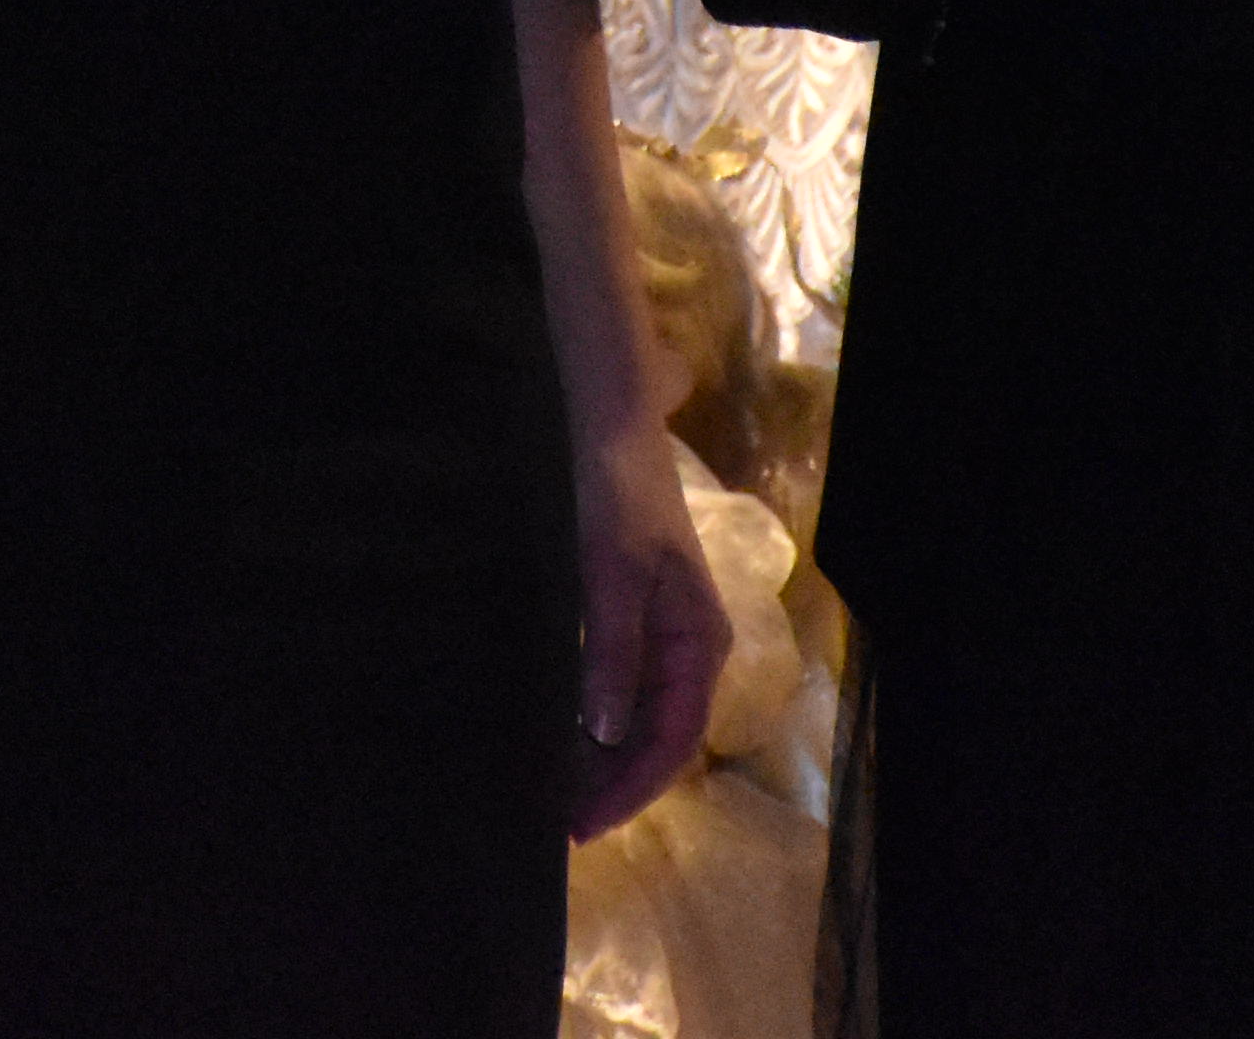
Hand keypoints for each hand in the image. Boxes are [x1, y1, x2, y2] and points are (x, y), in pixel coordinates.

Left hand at [568, 430, 728, 840]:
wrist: (609, 430)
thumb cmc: (617, 497)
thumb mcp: (611, 574)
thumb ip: (612, 652)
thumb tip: (608, 733)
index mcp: (699, 644)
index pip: (673, 739)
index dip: (631, 787)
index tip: (586, 823)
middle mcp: (689, 651)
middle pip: (657, 739)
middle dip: (613, 784)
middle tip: (560, 823)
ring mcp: (662, 638)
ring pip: (637, 719)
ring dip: (602, 760)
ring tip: (554, 795)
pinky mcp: (633, 622)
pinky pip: (619, 690)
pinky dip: (593, 721)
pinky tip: (560, 738)